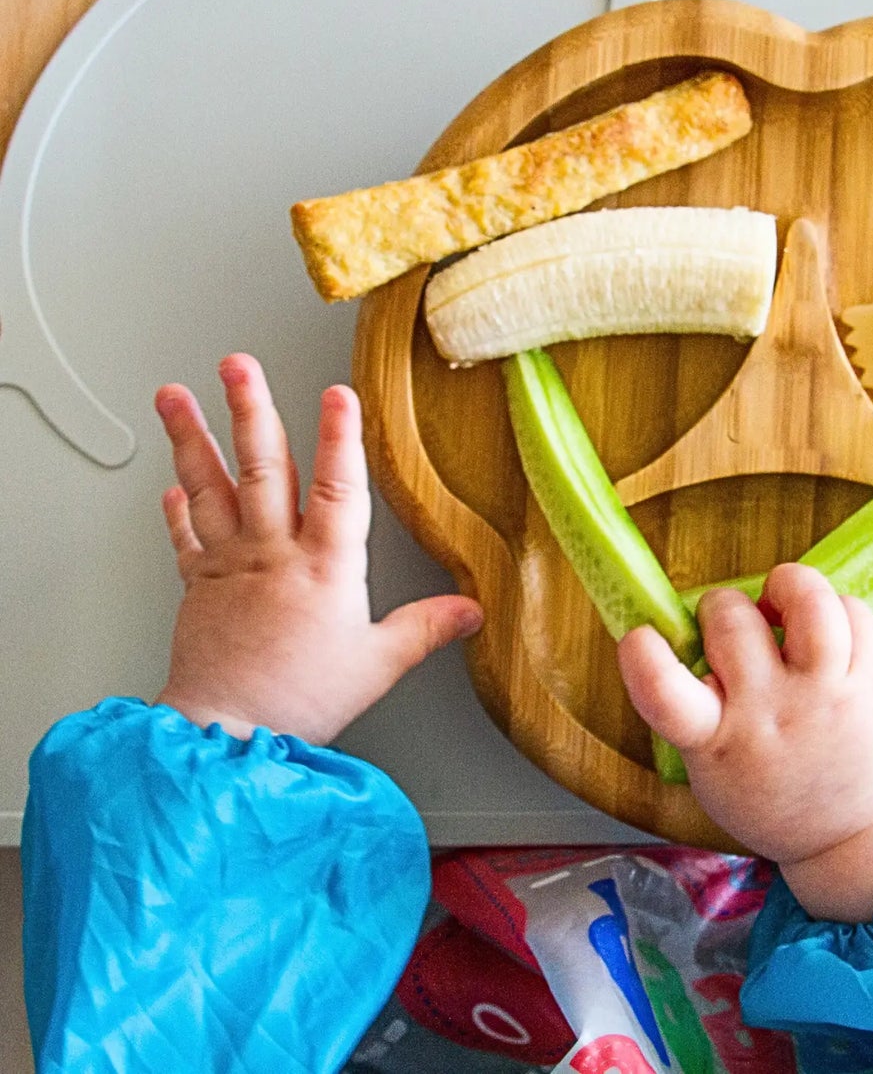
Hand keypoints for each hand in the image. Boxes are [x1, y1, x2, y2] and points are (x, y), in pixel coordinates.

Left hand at [152, 353, 483, 744]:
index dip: (340, 438)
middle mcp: (274, 554)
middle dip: (250, 409)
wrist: (225, 736)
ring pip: (211, 488)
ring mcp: (230, 565)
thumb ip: (425, 628)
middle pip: (262, 468)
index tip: (338, 393)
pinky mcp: (198, 586)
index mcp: (325, 567)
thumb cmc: (300, 701)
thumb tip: (471, 609)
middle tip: (237, 365)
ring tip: (175, 395)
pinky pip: (185, 535)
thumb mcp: (378, 665)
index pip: (338, 488)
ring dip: (192, 437)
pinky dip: (177, 505)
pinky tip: (172, 479)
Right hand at [618, 563, 872, 921]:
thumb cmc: (766, 787)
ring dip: (787, 586)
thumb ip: (689, 704)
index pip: (666, 695)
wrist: (854, 830)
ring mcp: (828, 694)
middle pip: (733, 620)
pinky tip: (824, 630)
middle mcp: (772, 712)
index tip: (639, 637)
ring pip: (809, 601)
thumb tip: (681, 626)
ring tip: (782, 605)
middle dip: (722, 606)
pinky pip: (854, 610)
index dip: (644, 657)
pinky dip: (834, 607)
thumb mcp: (708, 766)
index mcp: (716, 740)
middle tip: (732, 627)